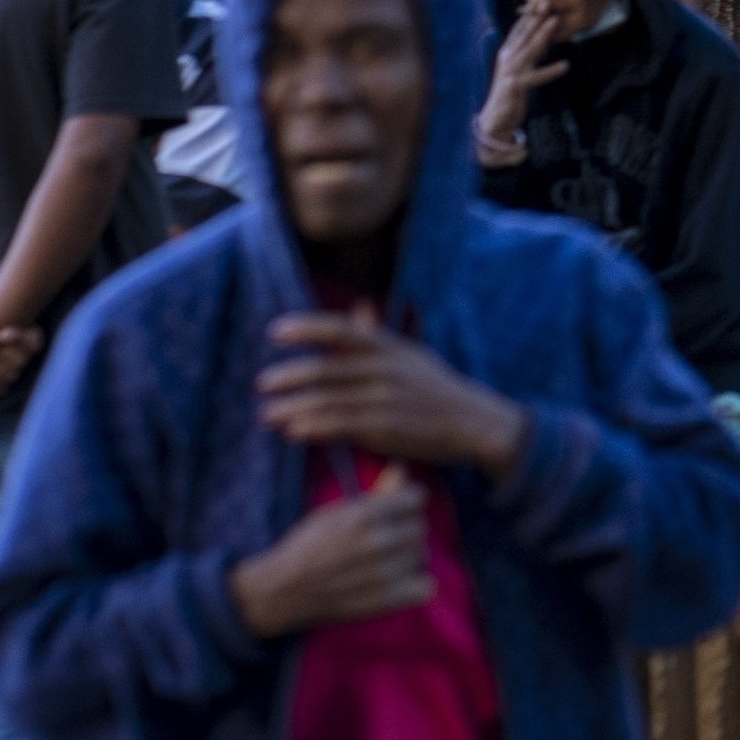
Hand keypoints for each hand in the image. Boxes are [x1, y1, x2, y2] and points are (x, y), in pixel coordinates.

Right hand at [227, 475, 432, 636]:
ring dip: (408, 558)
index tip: (400, 510)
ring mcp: (383, 574)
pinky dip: (415, 586)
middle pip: (420, 528)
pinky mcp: (385, 601)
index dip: (408, 503)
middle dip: (407, 530)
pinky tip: (399, 583)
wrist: (283, 590)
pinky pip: (425, 588)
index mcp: (363, 516)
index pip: (416, 499)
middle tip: (389, 539)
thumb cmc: (306, 547)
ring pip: (422, 556)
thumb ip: (374, 495)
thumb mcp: (335, 513)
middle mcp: (377, 543)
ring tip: (387, 562)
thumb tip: (401, 470)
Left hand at [258, 312, 529, 480]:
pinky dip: (315, 427)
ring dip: (292, 407)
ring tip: (267, 414)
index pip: (342, 330)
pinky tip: (293, 431)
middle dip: (289, 376)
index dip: (308, 327)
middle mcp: (385, 369)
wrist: (477, 423)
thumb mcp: (411, 355)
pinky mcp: (387, 428)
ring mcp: (386, 399)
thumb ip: (379, 336)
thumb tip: (358, 308)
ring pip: (328, 401)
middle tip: (262, 383)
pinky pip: (342, 426)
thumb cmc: (439, 390)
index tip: (276, 331)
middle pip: (327, 369)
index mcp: (390, 348)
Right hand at [475, 0, 570, 156]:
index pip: (519, 27)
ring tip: (556, 20)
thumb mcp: (520, 67)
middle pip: (524, 33)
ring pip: (529, 49)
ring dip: (543, 34)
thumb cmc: (510, 92)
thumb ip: (530, 52)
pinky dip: (550, 71)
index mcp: (507, 51)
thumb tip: (545, 35)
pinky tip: (565, 65)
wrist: (495, 119)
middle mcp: (507, 57)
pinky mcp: (516, 86)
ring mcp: (510, 71)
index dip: (530, 11)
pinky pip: (536, 76)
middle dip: (536, 15)